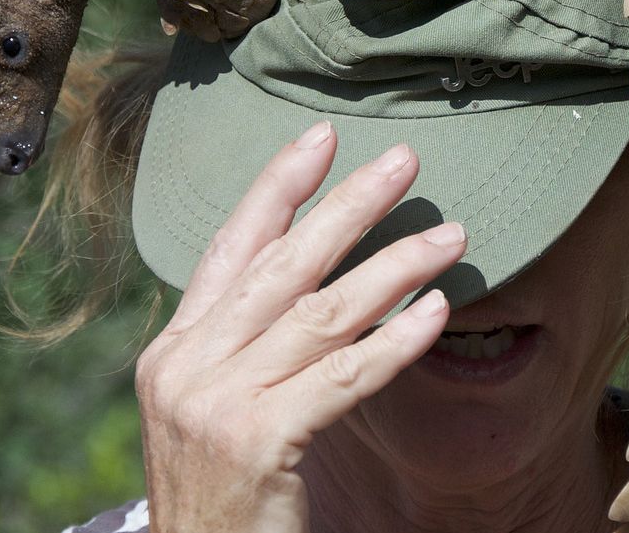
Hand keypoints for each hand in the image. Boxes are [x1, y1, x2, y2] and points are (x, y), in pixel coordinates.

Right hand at [133, 124, 465, 532]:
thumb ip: (248, 344)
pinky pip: (345, 377)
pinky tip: (436, 312)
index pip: (230, 245)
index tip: (324, 137)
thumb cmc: (222, 489)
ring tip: (452, 238)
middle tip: (407, 162)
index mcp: (176, 348)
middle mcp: (188, 365)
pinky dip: (396, 341)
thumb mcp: (217, 406)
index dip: (278, 186)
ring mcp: (219, 403)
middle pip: (284, 264)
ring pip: (323, 314)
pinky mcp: (259, 443)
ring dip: (395, 266)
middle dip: (350, 206)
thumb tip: (318, 279)